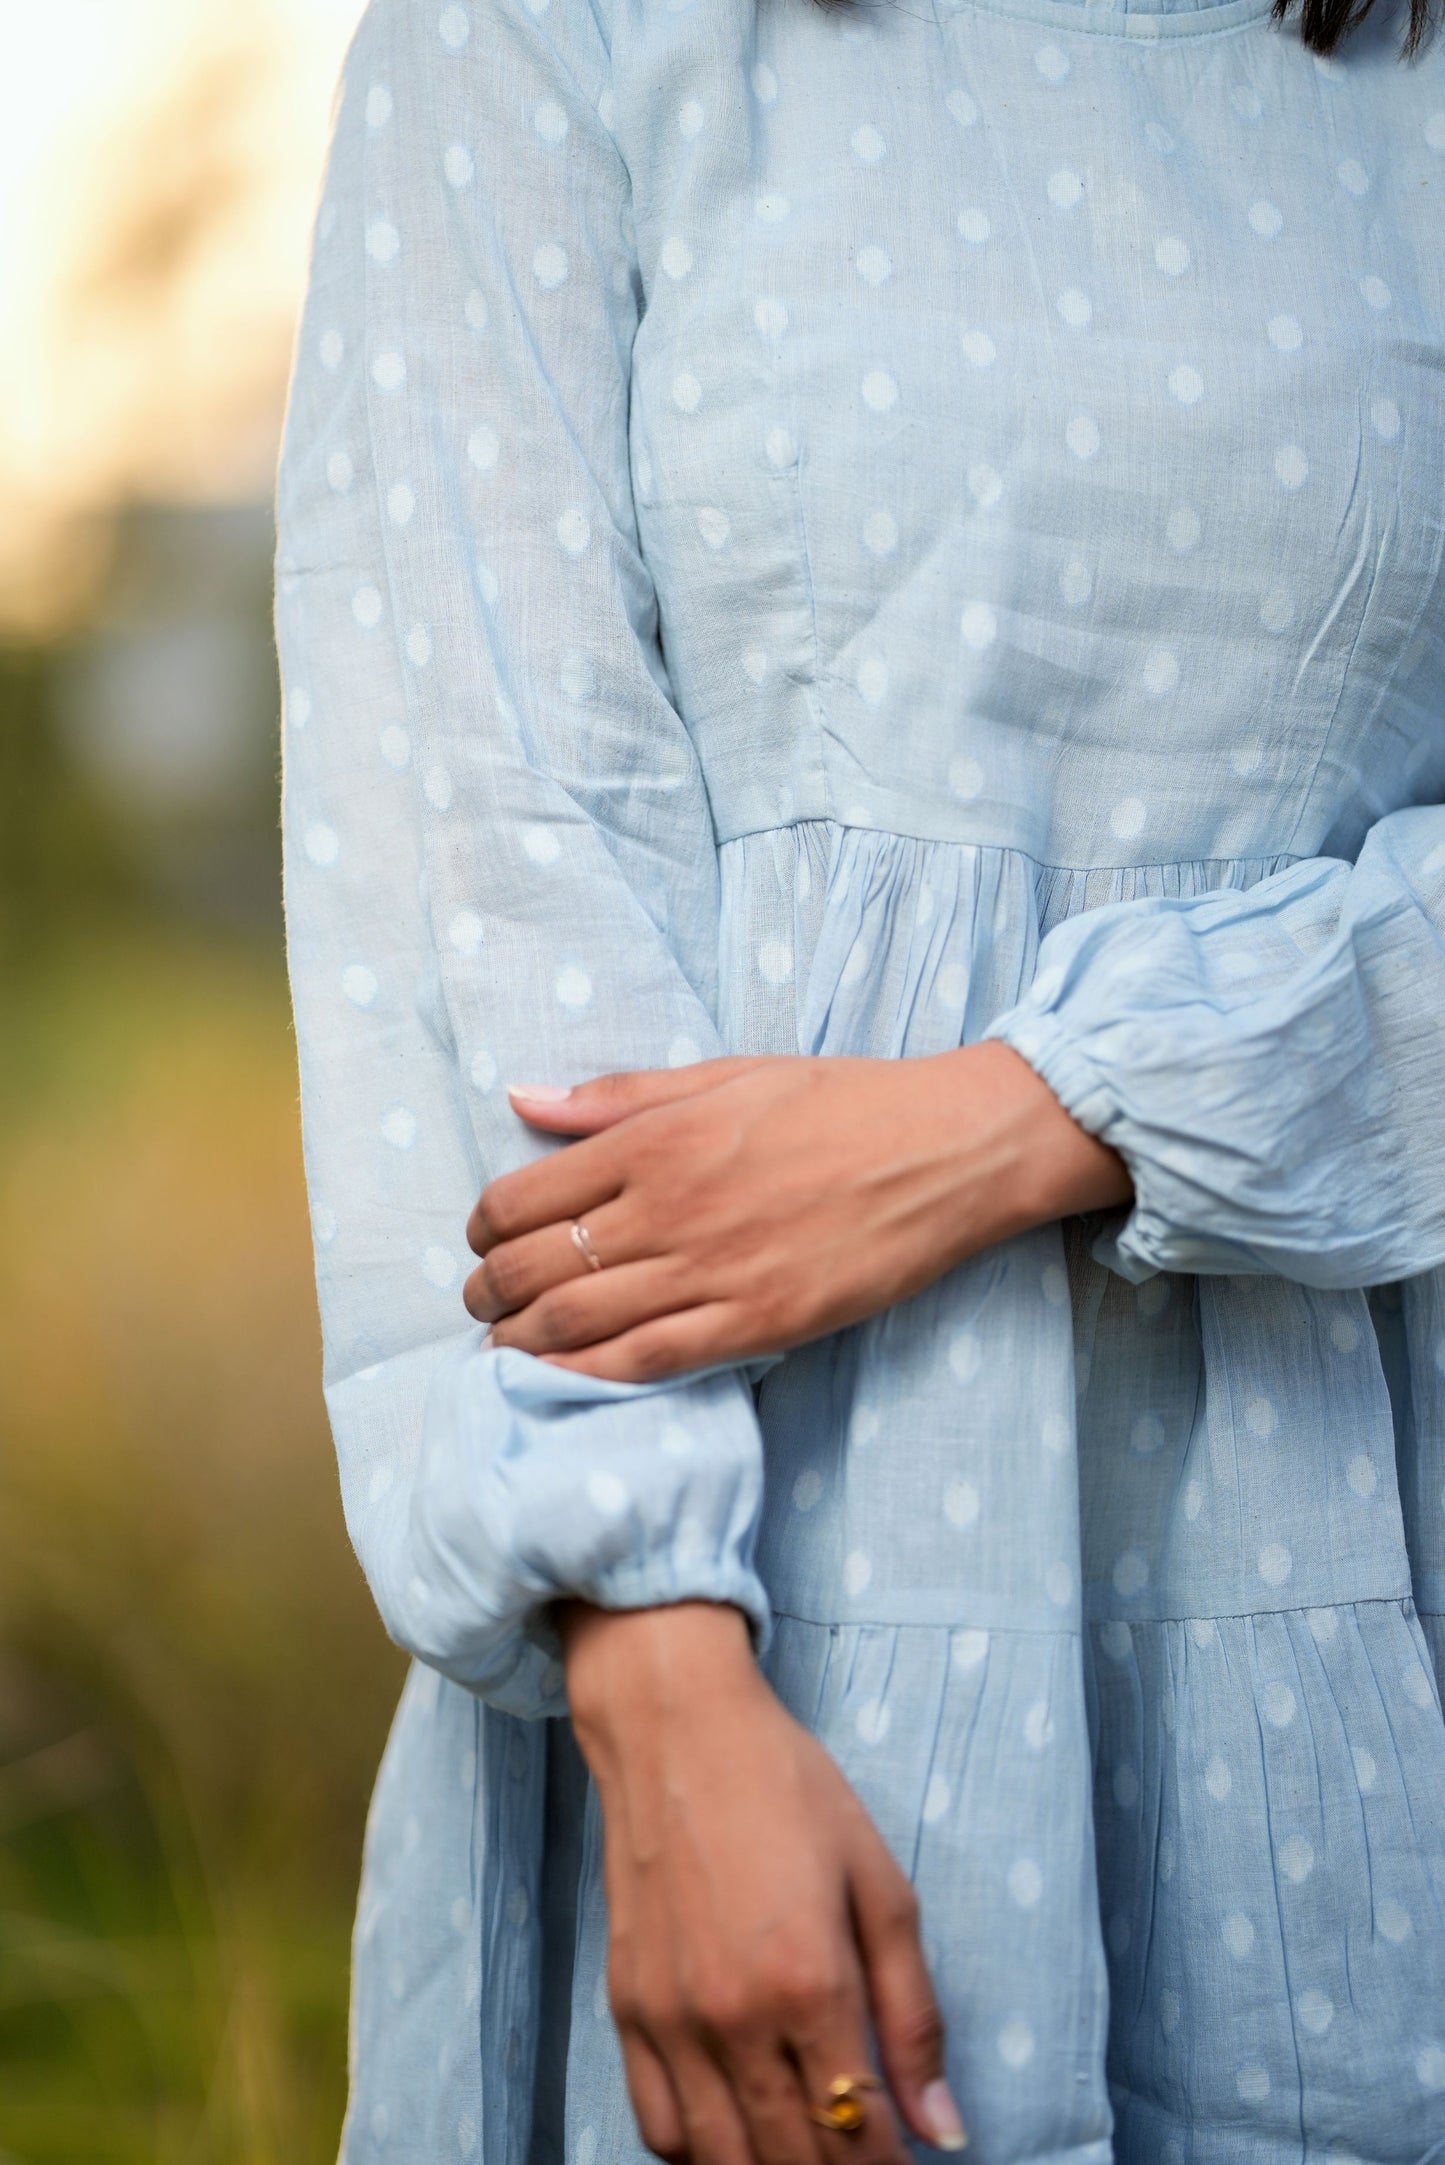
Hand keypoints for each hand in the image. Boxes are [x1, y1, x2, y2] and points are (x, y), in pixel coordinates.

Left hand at [463, 1043, 1129, 1380]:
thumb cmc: (839, 1102)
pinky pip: (644, 1361)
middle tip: (482, 1303)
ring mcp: (711, 1270)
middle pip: (533, 1267)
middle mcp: (668, 1206)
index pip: (520, 1198)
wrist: (945, 1150)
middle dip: (487, 1293)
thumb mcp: (725, 1073)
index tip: (484, 1240)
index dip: (482, 1228)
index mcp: (655, 1138)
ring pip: (575, 1322)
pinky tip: (556, 1379)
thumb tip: (523, 1098)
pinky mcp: (755, 1323)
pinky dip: (584, 1375)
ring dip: (519, 1341)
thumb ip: (617, 1095)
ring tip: (504, 1345)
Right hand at [561, 1600, 966, 2161]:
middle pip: (793, 2159)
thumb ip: (913, 2014)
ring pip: (723, 2162)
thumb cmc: (788, 1788)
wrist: (676, 1728)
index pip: (858, 2135)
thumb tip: (944, 2128)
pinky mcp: (627, 2009)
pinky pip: (659, 2126)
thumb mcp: (879, 1883)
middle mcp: (733, 2016)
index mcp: (810, 1982)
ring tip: (808, 2151)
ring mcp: (671, 2019)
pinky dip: (701, 2156)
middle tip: (866, 2160)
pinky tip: (738, 2139)